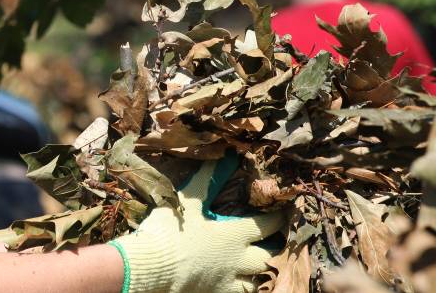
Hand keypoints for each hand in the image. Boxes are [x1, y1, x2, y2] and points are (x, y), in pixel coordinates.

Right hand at [109, 155, 283, 292]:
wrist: (150, 267)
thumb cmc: (169, 231)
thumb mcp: (189, 201)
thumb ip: (209, 179)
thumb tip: (229, 155)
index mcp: (233, 236)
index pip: (266, 226)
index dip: (278, 217)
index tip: (285, 211)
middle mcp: (236, 261)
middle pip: (268, 257)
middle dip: (274, 248)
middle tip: (274, 240)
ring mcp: (227, 282)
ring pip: (257, 281)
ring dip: (260, 272)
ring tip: (258, 264)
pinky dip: (243, 287)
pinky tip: (237, 281)